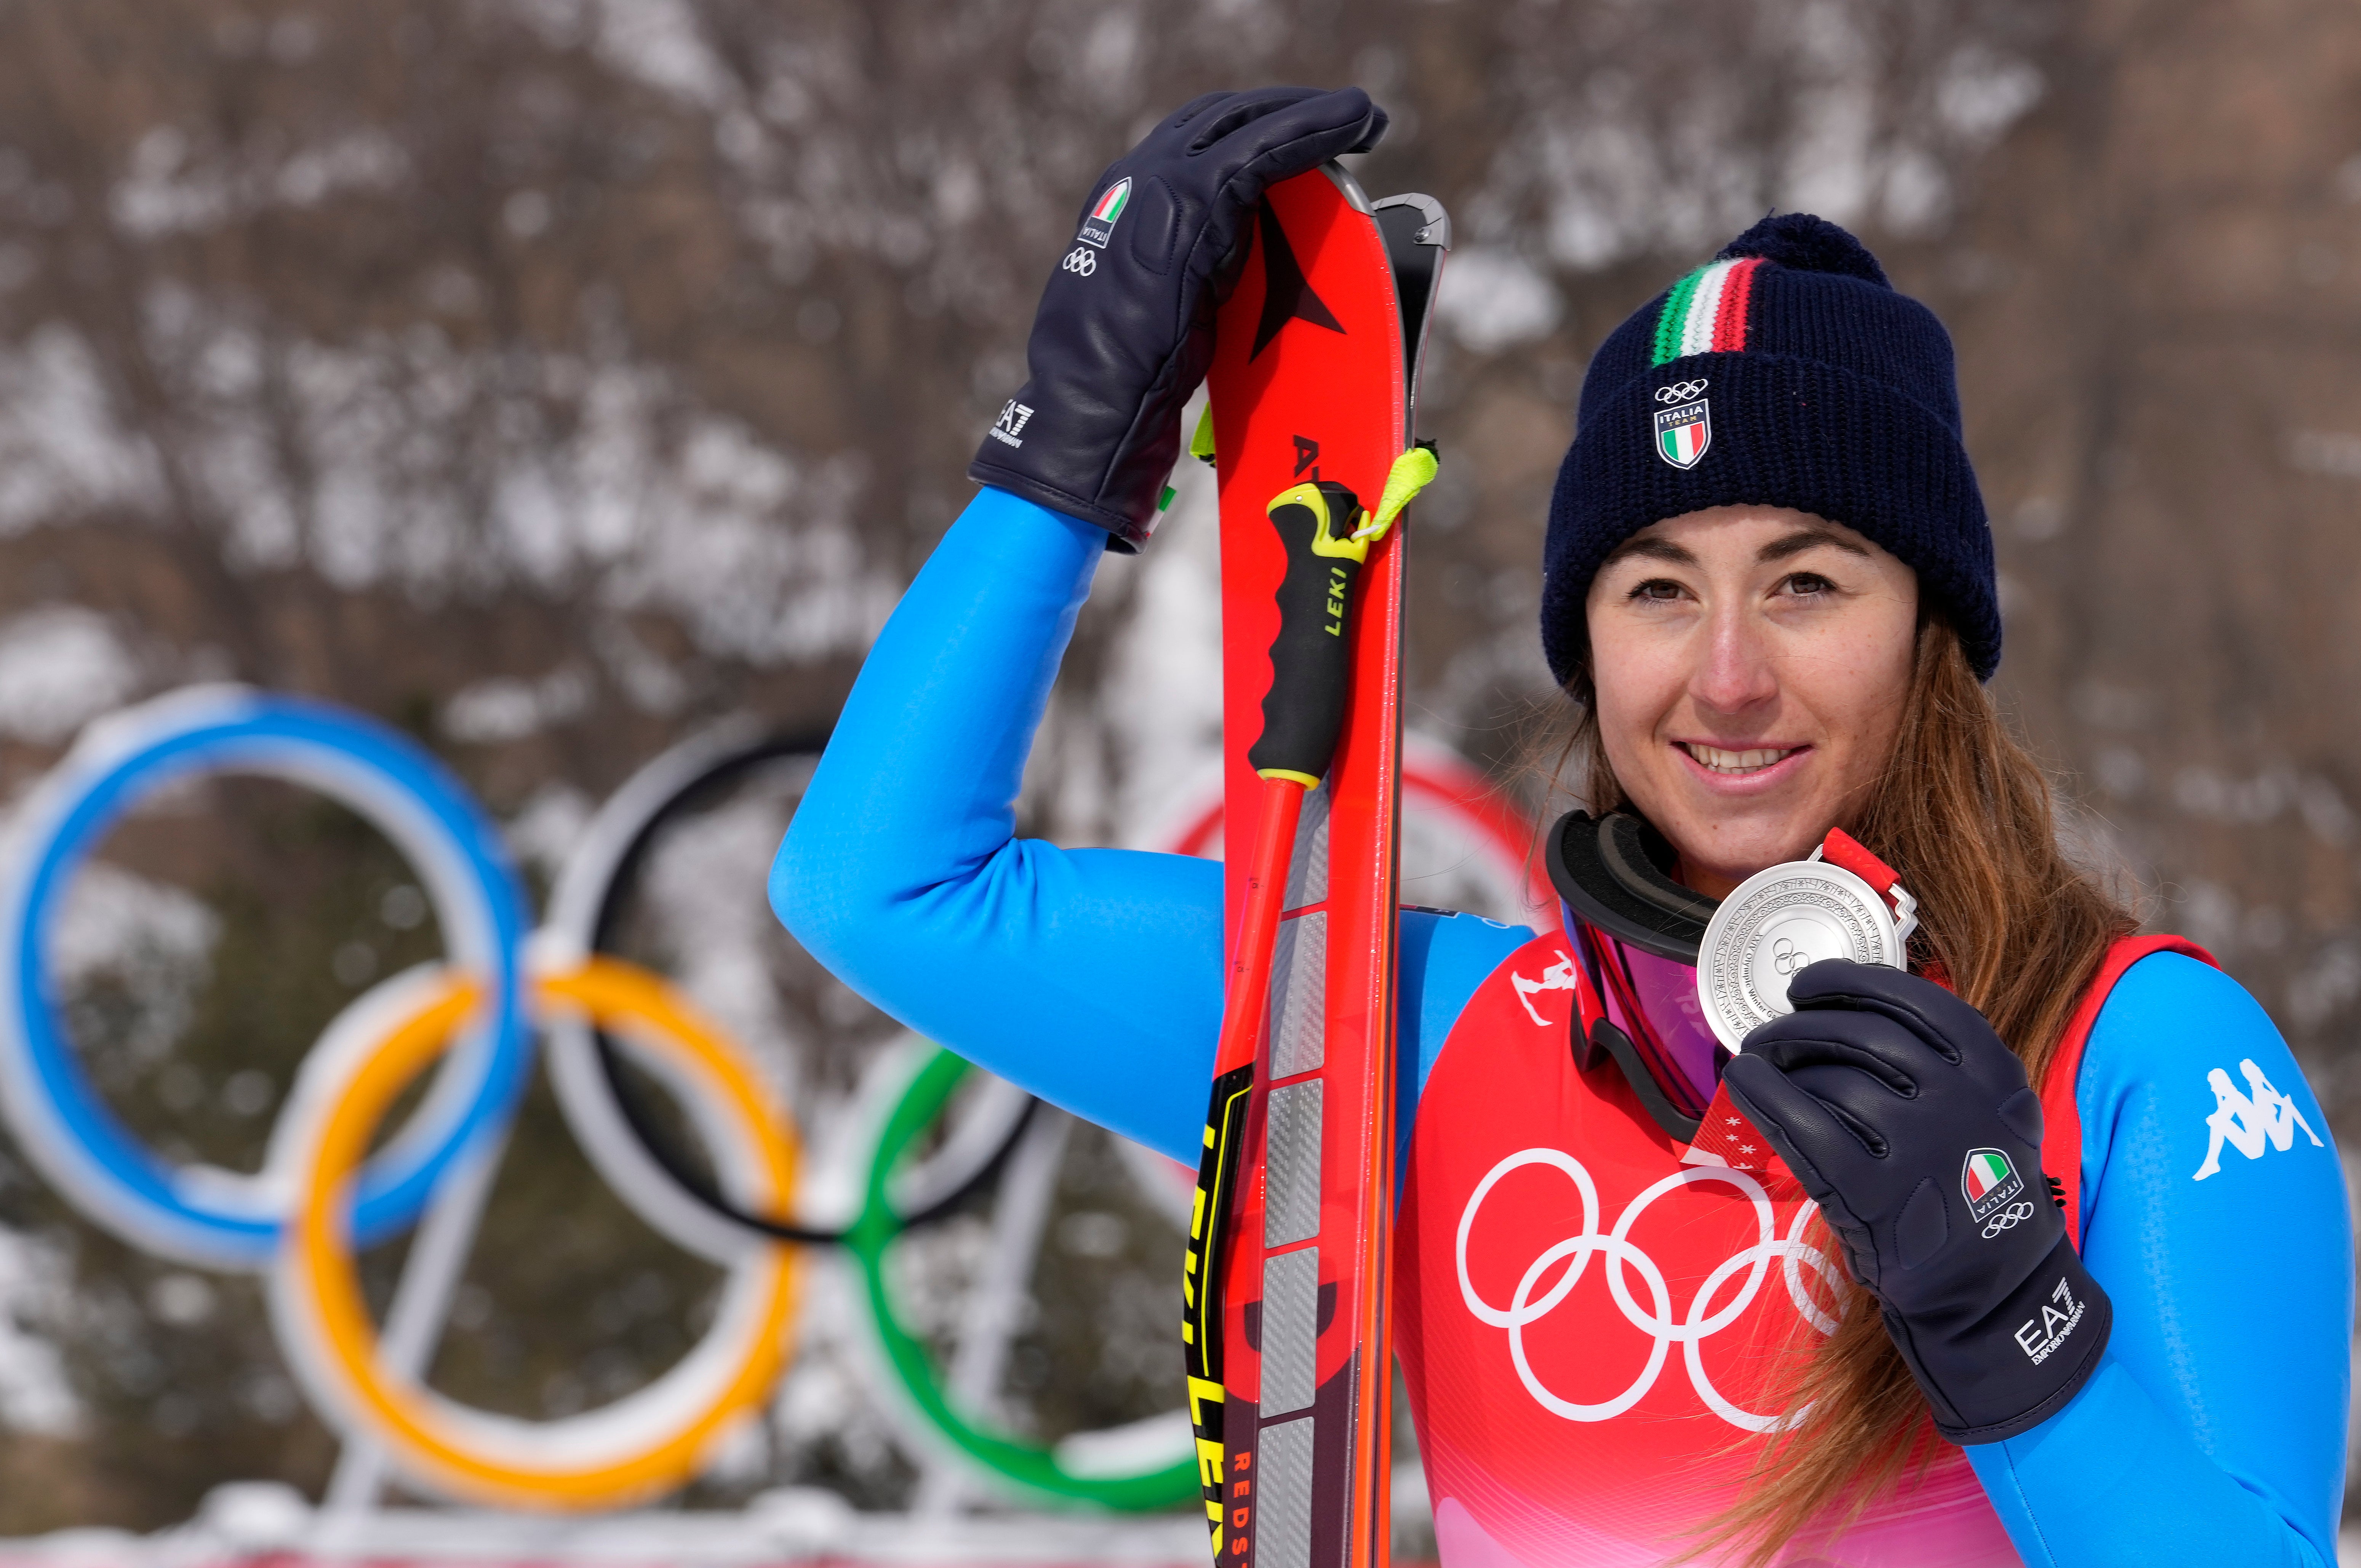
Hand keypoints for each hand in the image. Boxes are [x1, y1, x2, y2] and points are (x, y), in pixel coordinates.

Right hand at [968, 87, 1386, 549]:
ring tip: (1362, 116)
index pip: (1192, 141)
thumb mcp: (1157, 306)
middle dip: (1286, 110)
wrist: (1092, 400)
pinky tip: (1353, 125)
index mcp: (1124, 202)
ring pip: (1250, 122)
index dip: (1246, 128)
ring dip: (1313, 113)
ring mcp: (1163, 183)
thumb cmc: (1118, 379)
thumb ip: (1188, 273)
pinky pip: (1268, 149)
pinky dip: (1315, 130)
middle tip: (1344, 116)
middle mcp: (1140, 178)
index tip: (1291, 134)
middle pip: (1224, 118)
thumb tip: (1222, 282)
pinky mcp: (1195, 201)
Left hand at [1721, 959, 2109, 1443]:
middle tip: (1772, 1033)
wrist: (1996, 1291)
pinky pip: (1804, 1128)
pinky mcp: (1875, 1196)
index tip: (1809, 986)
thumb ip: (1940, 1064)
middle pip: (1861, 1035)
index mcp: (1993, 1073)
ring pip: (1829, 1080)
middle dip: (1803, 1026)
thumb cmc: (1977, 1188)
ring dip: (1782, 1064)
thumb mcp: (1990, 1113)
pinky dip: (1765, 1097)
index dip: (1850, 983)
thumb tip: (1845, 1015)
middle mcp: (1960, 1102)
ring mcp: (1918, 1149)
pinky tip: (1744, 1083)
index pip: (1914, 1001)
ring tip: (1761, 1065)